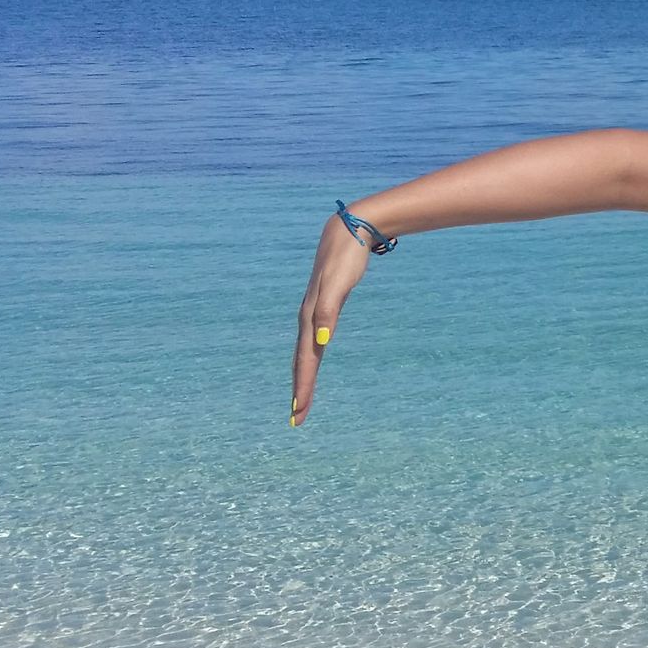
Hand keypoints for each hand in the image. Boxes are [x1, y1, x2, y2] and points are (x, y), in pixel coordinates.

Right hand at [291, 214, 376, 424]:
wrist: (350, 230)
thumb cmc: (346, 257)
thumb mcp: (338, 283)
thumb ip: (328, 311)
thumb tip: (322, 341)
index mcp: (311, 316)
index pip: (306, 360)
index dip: (302, 387)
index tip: (298, 412)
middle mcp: (309, 317)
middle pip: (303, 360)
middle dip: (300, 389)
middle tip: (298, 417)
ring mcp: (316, 311)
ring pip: (307, 350)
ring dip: (304, 375)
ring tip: (302, 397)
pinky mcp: (325, 305)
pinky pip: (315, 337)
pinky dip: (313, 354)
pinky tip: (316, 355)